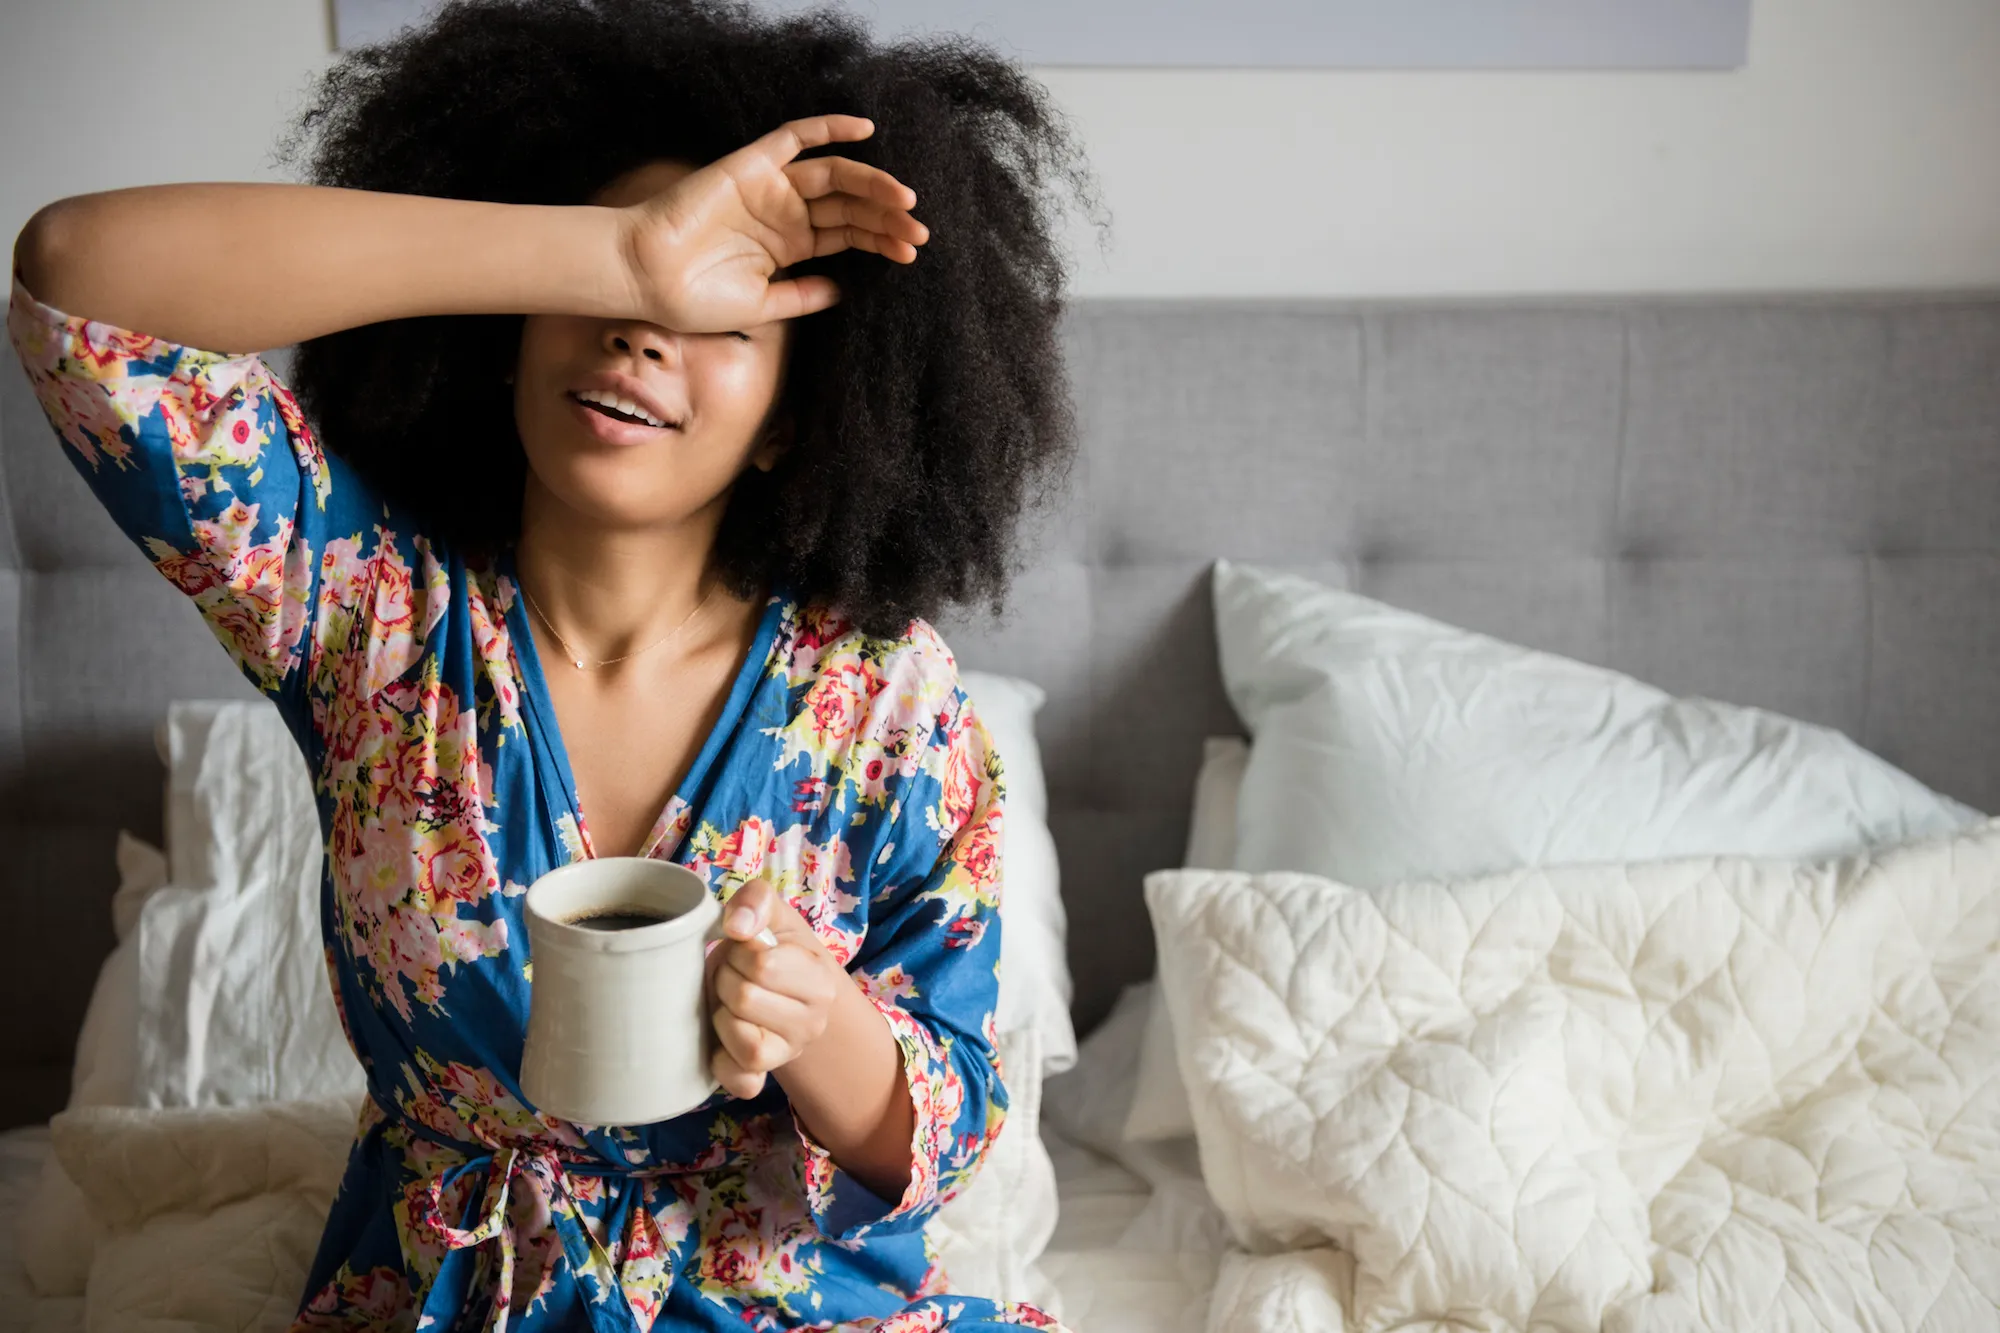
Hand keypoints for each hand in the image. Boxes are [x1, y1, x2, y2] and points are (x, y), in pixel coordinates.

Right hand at [618, 115, 927, 332]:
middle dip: (886, 216)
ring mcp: (769, 187)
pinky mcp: (750, 165)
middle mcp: (784, 213)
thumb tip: (841, 290)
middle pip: (849, 206)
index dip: (881, 240)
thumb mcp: (761, 307)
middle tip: (920, 229)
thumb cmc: (693, 299)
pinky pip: (793, 137)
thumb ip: (802, 297)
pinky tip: (864, 130)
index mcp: (788, 246)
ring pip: (834, 175)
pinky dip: (828, 128)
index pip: (847, 235)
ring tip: (905, 199)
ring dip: (872, 183)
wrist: (645, 277)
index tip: (912, 252)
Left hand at [706, 878, 845, 1099]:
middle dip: (726, 980)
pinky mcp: (761, 1079)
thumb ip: (756, 900)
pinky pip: (740, 1083)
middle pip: (746, 999)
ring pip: (742, 1040)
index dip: (740, 953)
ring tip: (728, 1002)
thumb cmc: (771, 949)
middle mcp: (812, 1023)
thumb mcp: (771, 915)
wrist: (781, 991)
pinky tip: (720, 1041)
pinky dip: (722, 1063)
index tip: (744, 952)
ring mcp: (787, 1055)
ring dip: (722, 1016)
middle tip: (732, 975)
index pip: (763, 964)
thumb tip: (738, 926)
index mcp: (819, 980)